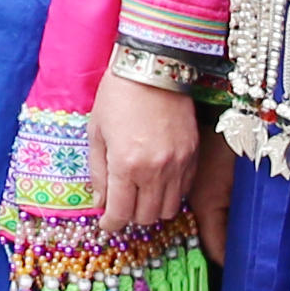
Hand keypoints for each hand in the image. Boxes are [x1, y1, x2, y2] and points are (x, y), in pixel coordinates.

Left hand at [86, 71, 200, 237]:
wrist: (154, 66)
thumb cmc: (118, 95)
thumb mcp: (97, 133)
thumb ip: (98, 172)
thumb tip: (101, 202)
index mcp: (126, 165)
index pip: (120, 214)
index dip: (111, 224)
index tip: (106, 223)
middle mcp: (155, 170)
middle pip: (146, 217)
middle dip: (130, 217)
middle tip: (121, 205)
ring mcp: (178, 164)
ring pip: (169, 209)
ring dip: (152, 208)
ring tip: (140, 195)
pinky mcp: (193, 155)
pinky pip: (184, 190)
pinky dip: (170, 193)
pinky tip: (158, 181)